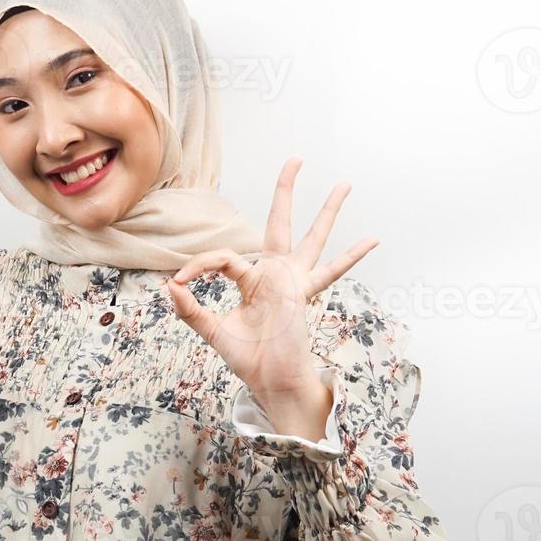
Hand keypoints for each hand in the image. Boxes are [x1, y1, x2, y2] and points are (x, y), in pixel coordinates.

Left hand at [165, 157, 378, 420]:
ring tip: (344, 184)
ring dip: (328, 211)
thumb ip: (190, 310)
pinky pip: (330, 272)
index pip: (222, 258)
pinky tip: (372, 240)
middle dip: (286, 191)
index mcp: (252, 280)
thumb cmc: (248, 357)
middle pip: (281, 223)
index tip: (178, 281)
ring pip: (312, 237)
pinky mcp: (302, 293)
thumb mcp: (212, 331)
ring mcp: (294, 281)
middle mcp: (276, 274)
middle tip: (296, 159)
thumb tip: (168, 287)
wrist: (269, 381)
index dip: (197, 266)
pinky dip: (351, 257)